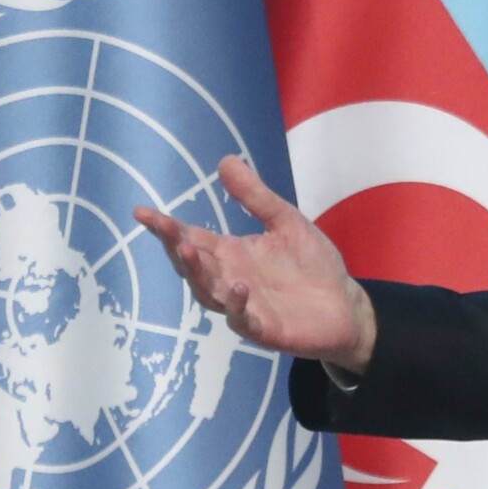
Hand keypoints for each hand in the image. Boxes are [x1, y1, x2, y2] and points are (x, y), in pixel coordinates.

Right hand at [133, 156, 377, 371]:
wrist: (345, 304)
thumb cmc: (312, 264)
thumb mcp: (286, 222)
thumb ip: (256, 197)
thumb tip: (225, 160)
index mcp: (230, 253)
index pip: (191, 238)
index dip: (166, 228)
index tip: (142, 212)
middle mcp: (228, 279)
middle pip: (192, 265)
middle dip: (176, 246)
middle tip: (164, 228)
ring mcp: (243, 306)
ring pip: (208, 292)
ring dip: (198, 273)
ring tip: (190, 251)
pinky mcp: (264, 328)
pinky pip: (243, 319)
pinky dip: (237, 305)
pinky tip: (238, 287)